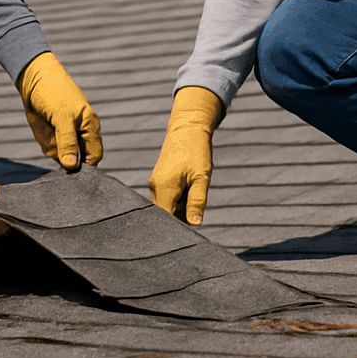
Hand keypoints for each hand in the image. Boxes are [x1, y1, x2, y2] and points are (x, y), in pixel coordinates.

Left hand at [17, 52, 103, 170]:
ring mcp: (65, 134)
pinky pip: (47, 146)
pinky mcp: (52, 133)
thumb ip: (68, 143)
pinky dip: (42, 138)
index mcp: (90, 127)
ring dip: (49, 141)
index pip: (94, 156)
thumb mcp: (62, 117)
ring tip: (46, 122)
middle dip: (61, 150)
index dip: (85, 165)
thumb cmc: (54, 93)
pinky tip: (41, 124)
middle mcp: (80, 133)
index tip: (68, 163)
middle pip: (73, 158)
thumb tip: (72, 166)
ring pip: (57, 153)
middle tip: (53, 130)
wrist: (33, 78)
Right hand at [148, 86, 222, 225]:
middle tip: (197, 204)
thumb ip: (197, 202)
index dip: (178, 227)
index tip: (191, 229)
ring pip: (169, 206)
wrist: (188, 129)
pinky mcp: (159, 180)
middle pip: (167, 214)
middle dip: (183, 215)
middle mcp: (155, 187)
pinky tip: (189, 187)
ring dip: (182, 205)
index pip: (166, 220)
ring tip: (194, 188)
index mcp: (164, 188)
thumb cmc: (196, 152)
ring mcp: (155, 183)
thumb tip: (195, 224)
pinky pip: (168, 197)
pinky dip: (180, 198)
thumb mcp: (201, 178)